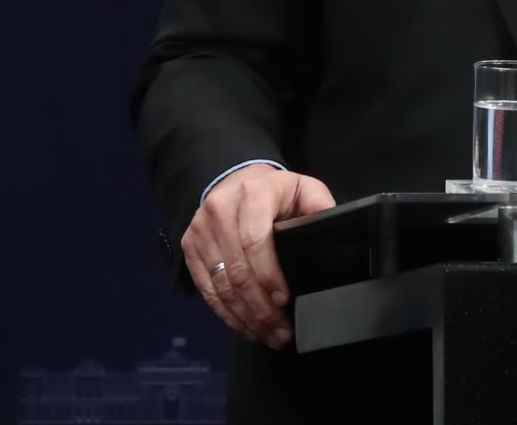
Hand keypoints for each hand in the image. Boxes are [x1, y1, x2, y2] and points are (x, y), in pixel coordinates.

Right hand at [183, 164, 334, 347]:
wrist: (235, 181)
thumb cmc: (274, 192)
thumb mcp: (301, 188)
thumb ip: (317, 201)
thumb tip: (328, 219)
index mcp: (251, 194)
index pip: (254, 240)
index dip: (269, 275)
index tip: (284, 301)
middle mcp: (219, 210)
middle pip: (237, 270)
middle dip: (260, 308)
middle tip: (280, 332)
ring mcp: (200, 229)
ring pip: (221, 284)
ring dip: (245, 316)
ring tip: (268, 336)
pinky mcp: (189, 245)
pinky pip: (206, 288)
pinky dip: (226, 313)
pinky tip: (245, 326)